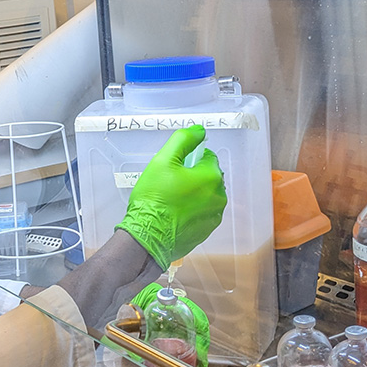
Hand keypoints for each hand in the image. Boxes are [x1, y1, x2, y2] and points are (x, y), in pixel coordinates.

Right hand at [115, 125, 226, 269]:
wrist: (147, 236)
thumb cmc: (154, 200)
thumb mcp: (162, 161)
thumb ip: (183, 141)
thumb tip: (199, 131)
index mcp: (211, 177)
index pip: (208, 157)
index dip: (190, 159)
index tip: (175, 167)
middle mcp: (218, 197)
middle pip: (208, 177)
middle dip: (193, 177)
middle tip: (170, 183)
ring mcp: (213, 216)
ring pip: (206, 196)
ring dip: (193, 195)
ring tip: (171, 200)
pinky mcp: (206, 231)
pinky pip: (201, 214)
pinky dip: (191, 211)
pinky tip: (174, 214)